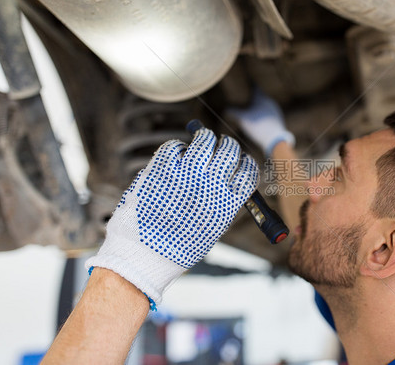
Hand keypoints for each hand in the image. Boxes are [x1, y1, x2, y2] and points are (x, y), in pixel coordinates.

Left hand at [85, 128, 258, 304]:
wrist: (146, 255)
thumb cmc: (179, 246)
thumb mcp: (213, 227)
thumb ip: (223, 202)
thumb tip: (226, 178)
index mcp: (229, 202)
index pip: (248, 171)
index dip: (246, 163)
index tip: (241, 161)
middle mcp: (212, 184)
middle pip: (230, 150)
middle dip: (228, 145)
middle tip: (222, 144)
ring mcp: (187, 173)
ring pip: (204, 140)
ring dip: (205, 138)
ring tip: (202, 141)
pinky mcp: (163, 167)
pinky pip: (174, 145)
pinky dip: (177, 147)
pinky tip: (176, 155)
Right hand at [227, 88, 294, 156]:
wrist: (275, 139)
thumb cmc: (258, 126)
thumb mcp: (243, 119)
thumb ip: (234, 112)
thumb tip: (225, 109)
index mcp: (262, 98)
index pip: (255, 87)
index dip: (250, 85)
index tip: (245, 82)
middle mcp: (270, 101)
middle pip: (260, 95)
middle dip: (253, 96)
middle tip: (246, 95)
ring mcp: (275, 110)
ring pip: (265, 104)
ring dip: (259, 105)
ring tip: (251, 107)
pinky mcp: (278, 119)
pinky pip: (269, 112)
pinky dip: (263, 113)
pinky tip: (259, 118)